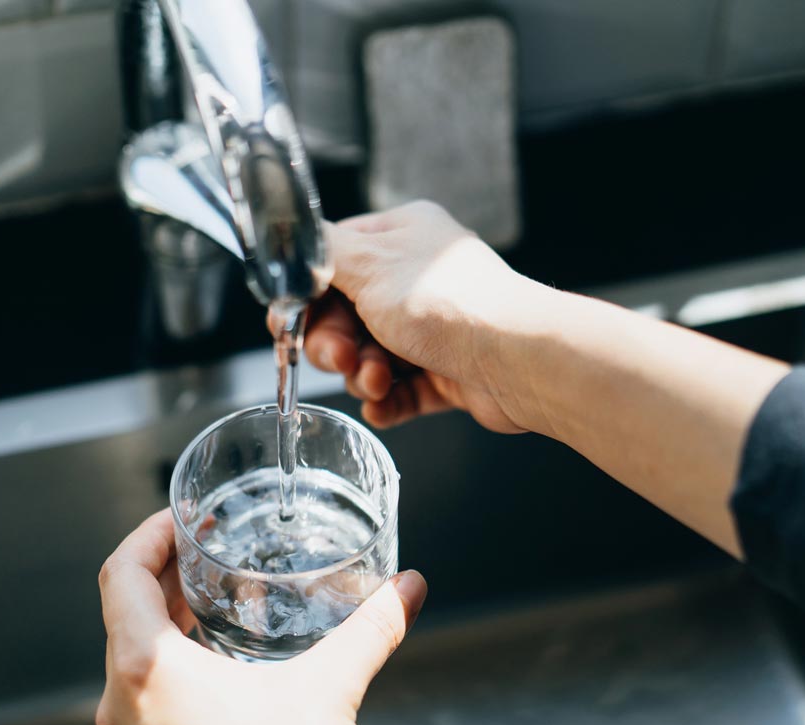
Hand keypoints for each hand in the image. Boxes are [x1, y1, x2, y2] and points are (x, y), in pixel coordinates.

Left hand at [96, 511, 428, 724]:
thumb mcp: (329, 694)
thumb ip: (371, 632)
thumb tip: (407, 590)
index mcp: (148, 669)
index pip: (121, 574)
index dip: (149, 534)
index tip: (183, 520)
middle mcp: (123, 702)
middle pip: (124, 611)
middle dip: (165, 573)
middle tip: (209, 551)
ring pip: (132, 655)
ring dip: (167, 620)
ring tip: (216, 602)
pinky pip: (143, 695)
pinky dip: (171, 664)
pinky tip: (221, 668)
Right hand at [306, 201, 550, 432]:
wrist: (516, 359)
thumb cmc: (448, 303)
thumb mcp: (367, 264)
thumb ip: (322, 253)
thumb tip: (295, 242)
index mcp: (399, 237)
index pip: (332, 262)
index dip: (306, 297)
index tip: (288, 325)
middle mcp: (416, 278)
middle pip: (345, 316)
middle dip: (335, 345)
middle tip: (341, 359)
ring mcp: (432, 328)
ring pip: (370, 357)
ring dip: (363, 375)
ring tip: (378, 382)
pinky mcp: (446, 372)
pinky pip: (400, 390)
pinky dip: (386, 401)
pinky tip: (382, 408)